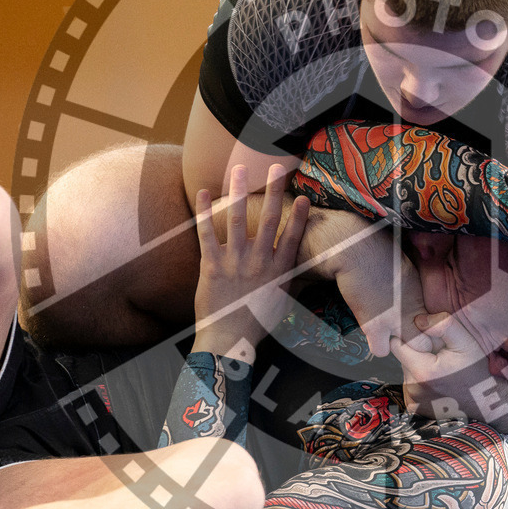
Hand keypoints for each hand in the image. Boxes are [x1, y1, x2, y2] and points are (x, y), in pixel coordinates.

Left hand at [192, 164, 308, 355]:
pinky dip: (203, 212)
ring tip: (239, 169)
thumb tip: (305, 270)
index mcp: (279, 271)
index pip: (293, 237)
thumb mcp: (283, 303)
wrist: (229, 341)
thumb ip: (291, 281)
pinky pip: (207, 234)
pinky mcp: (212, 266)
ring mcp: (236, 263)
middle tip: (278, 167)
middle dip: (274, 191)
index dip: (299, 215)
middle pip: (269, 220)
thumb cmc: (257, 324)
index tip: (305, 196)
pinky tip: (202, 193)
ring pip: (238, 219)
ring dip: (239, 191)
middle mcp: (260, 263)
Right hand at [297, 208, 428, 357]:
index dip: (428, 329)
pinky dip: (376, 345)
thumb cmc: (378, 250)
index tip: (419, 327)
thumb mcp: (405, 266)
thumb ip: (412, 285)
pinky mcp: (374, 326)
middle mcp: (412, 310)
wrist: (357, 251)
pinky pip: (381, 351)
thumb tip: (411, 288)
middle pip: (428, 342)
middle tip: (407, 337)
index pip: (438, 325)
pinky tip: (373, 334)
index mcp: (421, 295)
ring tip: (390, 335)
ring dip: (398, 345)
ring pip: (407, 351)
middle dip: (419, 343)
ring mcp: (395, 320)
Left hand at [391, 311, 489, 417]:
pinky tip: (437, 382)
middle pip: (401, 358)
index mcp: (423, 372)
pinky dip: (420, 382)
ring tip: (440, 369)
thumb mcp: (467, 343)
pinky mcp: (414, 409)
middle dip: (416, 353)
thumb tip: (418, 320)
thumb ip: (443, 325)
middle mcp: (414, 390)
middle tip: (439, 355)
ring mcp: (413, 402)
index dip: (410, 338)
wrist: (487, 405)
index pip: (397, 345)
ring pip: (405, 371)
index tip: (427, 340)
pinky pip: (409, 386)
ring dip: (418, 367)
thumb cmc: (478, 373)